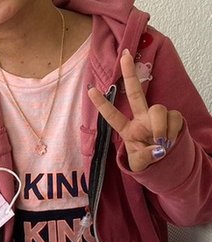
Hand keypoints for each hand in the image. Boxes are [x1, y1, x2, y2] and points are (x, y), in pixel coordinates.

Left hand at [87, 49, 182, 171]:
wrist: (166, 162)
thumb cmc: (147, 159)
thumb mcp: (140, 163)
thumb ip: (145, 156)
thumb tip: (158, 148)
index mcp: (127, 130)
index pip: (112, 117)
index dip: (102, 104)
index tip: (90, 90)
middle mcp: (141, 119)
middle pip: (136, 93)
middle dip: (130, 74)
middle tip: (124, 56)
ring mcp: (156, 117)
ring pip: (158, 109)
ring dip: (159, 127)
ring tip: (160, 142)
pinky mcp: (173, 117)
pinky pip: (174, 117)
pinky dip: (172, 131)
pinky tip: (169, 140)